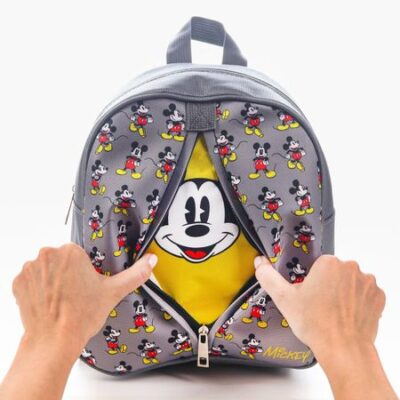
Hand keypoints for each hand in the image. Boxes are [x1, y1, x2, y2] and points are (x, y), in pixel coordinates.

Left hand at [12, 243, 156, 352]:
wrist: (54, 341)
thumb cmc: (82, 316)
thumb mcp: (113, 292)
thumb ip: (134, 274)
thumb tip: (152, 260)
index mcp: (71, 252)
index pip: (78, 254)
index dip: (83, 270)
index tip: (85, 284)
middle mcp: (47, 255)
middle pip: (61, 260)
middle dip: (67, 273)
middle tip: (75, 293)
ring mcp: (30, 269)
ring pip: (46, 268)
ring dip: (52, 280)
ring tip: (61, 299)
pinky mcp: (18, 283)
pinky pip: (31, 279)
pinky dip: (38, 288)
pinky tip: (47, 301)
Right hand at [254, 254, 384, 352]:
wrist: (343, 349)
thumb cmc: (316, 325)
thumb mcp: (284, 298)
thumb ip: (269, 277)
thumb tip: (260, 263)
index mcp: (328, 263)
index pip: (319, 265)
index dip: (312, 280)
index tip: (310, 293)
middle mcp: (351, 268)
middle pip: (335, 272)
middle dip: (328, 285)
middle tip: (319, 304)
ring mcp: (367, 283)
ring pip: (350, 282)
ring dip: (343, 292)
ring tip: (333, 311)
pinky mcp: (378, 297)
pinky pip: (364, 294)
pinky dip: (357, 302)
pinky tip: (347, 314)